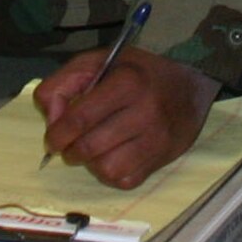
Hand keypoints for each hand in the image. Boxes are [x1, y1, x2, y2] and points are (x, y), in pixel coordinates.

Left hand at [33, 50, 220, 190]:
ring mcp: (156, 139)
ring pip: (106, 168)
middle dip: (69, 151)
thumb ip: (64, 83)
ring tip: (92, 149)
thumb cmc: (136, 71)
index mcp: (126, 82)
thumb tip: (52, 119)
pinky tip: (112, 157)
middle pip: (89, 147)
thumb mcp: (98, 61)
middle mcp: (144, 112)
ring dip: (91, 163)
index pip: (80, 118)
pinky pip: (125, 180)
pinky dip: (111, 174)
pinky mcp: (162, 159)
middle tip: (68, 146)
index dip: (58, 134)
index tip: (51, 139)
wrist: (189, 85)